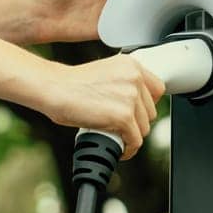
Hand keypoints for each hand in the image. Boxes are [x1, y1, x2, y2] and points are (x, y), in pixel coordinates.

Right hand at [43, 54, 166, 159]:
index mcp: (131, 64)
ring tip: (116, 136)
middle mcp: (134, 78)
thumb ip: (124, 82)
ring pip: (144, 128)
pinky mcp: (124, 117)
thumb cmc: (71, 84)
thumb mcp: (105, 73)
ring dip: (132, 135)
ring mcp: (130, 97)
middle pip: (151, 111)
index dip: (147, 104)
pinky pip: (135, 141)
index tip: (138, 112)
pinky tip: (119, 148)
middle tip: (120, 126)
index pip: (158, 89)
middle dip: (137, 122)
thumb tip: (136, 105)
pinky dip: (128, 149)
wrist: (54, 89)